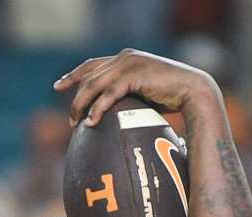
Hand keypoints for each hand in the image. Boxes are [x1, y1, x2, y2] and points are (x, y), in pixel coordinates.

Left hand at [54, 49, 218, 127]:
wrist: (192, 91)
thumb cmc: (170, 96)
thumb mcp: (142, 93)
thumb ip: (125, 96)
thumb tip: (111, 114)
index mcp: (125, 58)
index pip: (92, 65)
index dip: (74, 75)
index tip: (59, 86)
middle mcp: (124, 57)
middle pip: (89, 77)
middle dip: (75, 97)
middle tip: (70, 118)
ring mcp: (128, 64)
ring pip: (94, 85)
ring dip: (81, 106)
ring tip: (76, 124)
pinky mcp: (134, 75)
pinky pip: (108, 94)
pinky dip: (97, 109)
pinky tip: (91, 122)